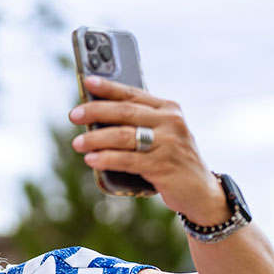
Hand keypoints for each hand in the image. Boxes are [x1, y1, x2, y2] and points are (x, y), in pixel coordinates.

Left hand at [69, 76, 227, 224]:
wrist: (200, 191)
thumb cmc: (172, 161)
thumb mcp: (161, 136)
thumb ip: (139, 125)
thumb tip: (97, 121)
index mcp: (168, 109)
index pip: (134, 94)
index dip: (109, 87)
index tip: (88, 82)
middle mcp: (169, 122)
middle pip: (126, 112)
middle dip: (96, 111)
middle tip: (74, 115)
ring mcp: (167, 143)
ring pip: (124, 136)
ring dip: (97, 139)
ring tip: (77, 143)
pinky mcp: (162, 166)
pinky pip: (128, 160)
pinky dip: (107, 159)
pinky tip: (91, 159)